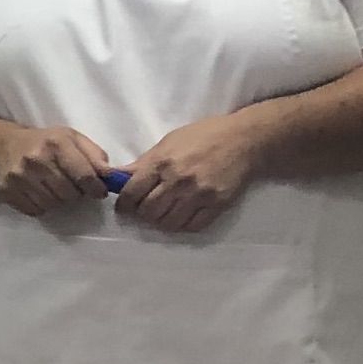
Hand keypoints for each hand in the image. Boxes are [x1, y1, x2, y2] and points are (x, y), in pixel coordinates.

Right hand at [0, 123, 117, 219]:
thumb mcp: (71, 138)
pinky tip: (40, 193)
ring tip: (55, 188)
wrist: (4, 146)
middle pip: (70, 194)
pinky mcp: (8, 192)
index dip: (96, 188)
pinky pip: (36, 211)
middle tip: (73, 186)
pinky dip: (42, 206)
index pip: (84, 176)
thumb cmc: (44, 142)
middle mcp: (36, 160)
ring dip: (59, 201)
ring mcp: (20, 177)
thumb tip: (110, 176)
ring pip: (53, 204)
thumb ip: (94, 154)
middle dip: (76, 193)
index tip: (99, 192)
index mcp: (56, 143)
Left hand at [119, 113, 263, 234]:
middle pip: (148, 212)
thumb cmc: (204, 136)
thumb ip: (144, 163)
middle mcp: (178, 180)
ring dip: (161, 221)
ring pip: (168, 223)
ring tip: (164, 212)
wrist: (244, 140)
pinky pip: (192, 227)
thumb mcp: (168, 142)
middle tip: (145, 210)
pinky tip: (182, 216)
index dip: (124, 205)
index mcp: (162, 162)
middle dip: (142, 214)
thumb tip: (118, 177)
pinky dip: (183, 225)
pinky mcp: (216, 205)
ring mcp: (198, 195)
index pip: (132, 193)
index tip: (124, 208)